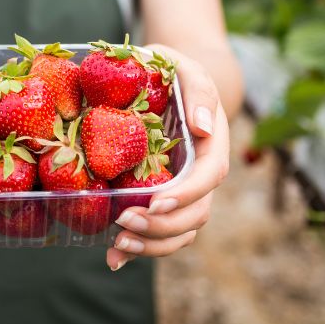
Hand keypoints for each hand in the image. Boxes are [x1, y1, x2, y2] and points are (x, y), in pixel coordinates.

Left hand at [106, 45, 230, 269]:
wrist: (161, 81)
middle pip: (195, 214)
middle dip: (162, 226)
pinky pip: (157, 232)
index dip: (186, 194)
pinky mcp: (159, 199)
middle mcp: (200, 174)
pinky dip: (138, 249)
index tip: (157, 202)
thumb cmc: (170, 69)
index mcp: (212, 145)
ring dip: (151, 245)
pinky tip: (112, 257)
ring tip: (117, 246)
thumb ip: (198, 89)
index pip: (209, 176)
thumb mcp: (183, 65)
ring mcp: (181, 191)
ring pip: (180, 232)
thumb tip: (203, 127)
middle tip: (124, 223)